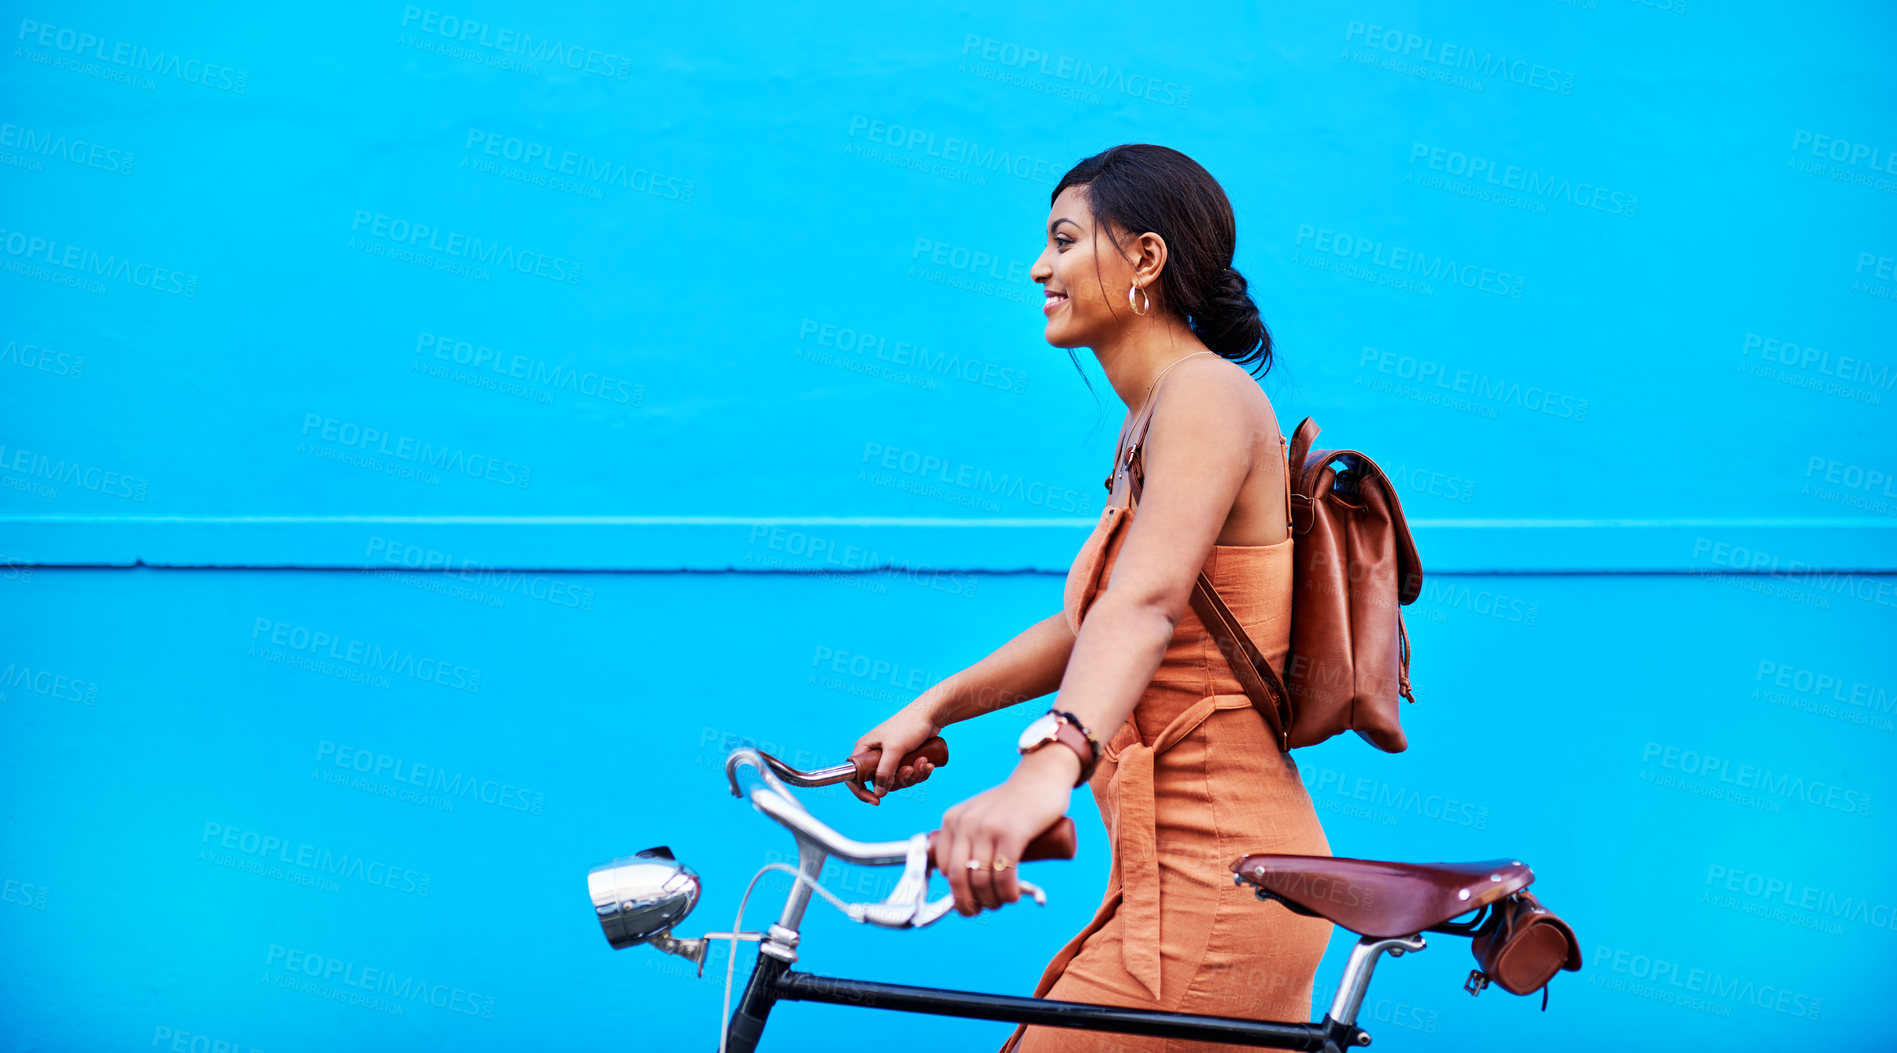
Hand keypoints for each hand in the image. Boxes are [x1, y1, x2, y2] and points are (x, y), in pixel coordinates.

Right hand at [848, 702, 941, 804]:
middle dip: (900, 780)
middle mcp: (875, 755)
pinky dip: (920, 772)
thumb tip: (878, 793)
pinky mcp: (905, 758)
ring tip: (924, 762)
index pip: (855, 776)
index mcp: (865, 749)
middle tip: (910, 769)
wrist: (931, 714)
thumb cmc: (909, 725)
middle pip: (881, 782)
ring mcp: (891, 757)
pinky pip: (910, 774)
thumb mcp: (894, 749)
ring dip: (913, 775)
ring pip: (898, 780)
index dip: (861, 791)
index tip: (876, 800)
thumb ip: (884, 772)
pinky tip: (929, 765)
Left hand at [933, 748, 1075, 914]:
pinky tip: (1012, 897)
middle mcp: (965, 822)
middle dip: (969, 902)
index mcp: (952, 819)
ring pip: (982, 879)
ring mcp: (988, 827)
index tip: (970, 900)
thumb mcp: (979, 816)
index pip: (945, 867)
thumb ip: (968, 838)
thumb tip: (963, 881)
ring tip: (1003, 901)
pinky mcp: (1012, 832)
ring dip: (992, 900)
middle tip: (983, 909)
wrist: (1040, 777)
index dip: (956, 890)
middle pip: (959, 877)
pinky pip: (1004, 873)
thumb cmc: (1012, 804)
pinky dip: (1007, 892)